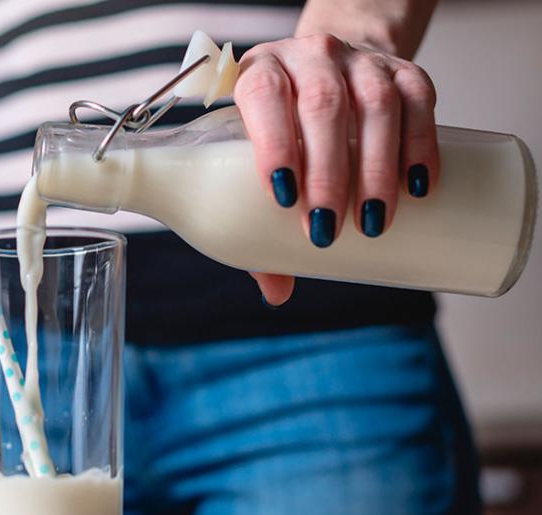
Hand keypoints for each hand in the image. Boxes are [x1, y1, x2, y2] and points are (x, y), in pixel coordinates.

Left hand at [233, 34, 438, 305]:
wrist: (330, 71)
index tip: (283, 196)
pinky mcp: (404, 70)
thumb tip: (277, 292)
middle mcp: (309, 57)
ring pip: (375, 105)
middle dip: (329, 172)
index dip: (273, 143)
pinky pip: (419, 102)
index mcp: (260, 73)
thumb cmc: (283, 128)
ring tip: (374, 221)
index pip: (263, 96)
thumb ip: (258, 220)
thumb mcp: (257, 159)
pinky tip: (420, 185)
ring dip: (377, 167)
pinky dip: (421, 145)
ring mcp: (360, 61)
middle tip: (329, 229)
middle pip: (323, 107)